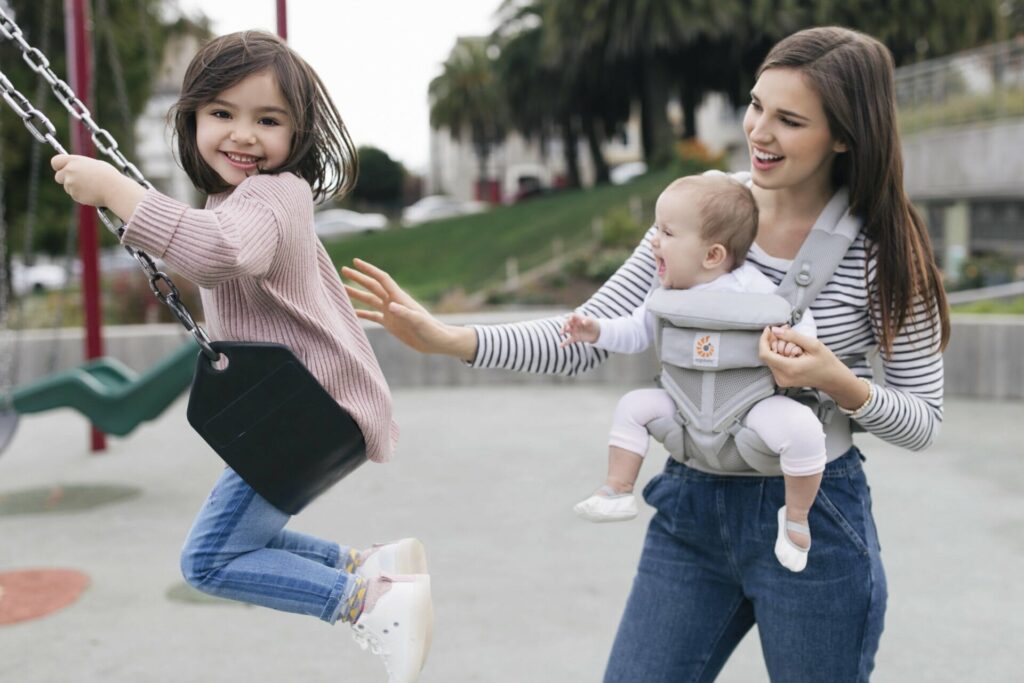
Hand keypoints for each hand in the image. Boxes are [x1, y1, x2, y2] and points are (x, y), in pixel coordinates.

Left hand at [52, 154, 119, 206]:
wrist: (114, 189)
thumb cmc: (109, 176)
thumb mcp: (94, 165)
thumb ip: (81, 166)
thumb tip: (76, 169)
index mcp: (74, 161)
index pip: (55, 161)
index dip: (59, 166)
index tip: (62, 169)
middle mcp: (69, 171)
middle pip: (58, 177)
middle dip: (65, 179)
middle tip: (78, 181)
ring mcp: (71, 184)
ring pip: (68, 188)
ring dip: (76, 188)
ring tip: (92, 187)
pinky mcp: (75, 195)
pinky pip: (75, 195)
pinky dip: (82, 195)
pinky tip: (93, 193)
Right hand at [341, 258, 476, 360]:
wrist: (436, 341)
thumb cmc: (431, 330)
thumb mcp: (418, 321)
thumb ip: (405, 313)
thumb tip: (390, 306)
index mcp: (399, 298)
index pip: (381, 279)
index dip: (369, 270)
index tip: (356, 261)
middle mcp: (393, 302)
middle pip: (372, 286)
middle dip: (358, 278)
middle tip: (343, 269)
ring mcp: (391, 312)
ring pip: (370, 299)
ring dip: (357, 294)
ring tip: (342, 288)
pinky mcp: (391, 323)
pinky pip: (373, 316)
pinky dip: (362, 313)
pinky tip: (351, 312)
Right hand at [560, 312, 599, 345]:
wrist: (596, 332)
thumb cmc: (593, 324)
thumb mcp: (592, 321)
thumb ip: (588, 321)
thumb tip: (583, 322)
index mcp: (576, 319)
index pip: (571, 316)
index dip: (569, 317)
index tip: (570, 320)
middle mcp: (573, 324)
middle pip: (566, 323)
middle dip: (565, 325)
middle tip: (567, 328)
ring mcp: (573, 331)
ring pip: (565, 331)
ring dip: (562, 331)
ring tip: (561, 333)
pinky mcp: (574, 338)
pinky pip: (568, 341)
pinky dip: (564, 343)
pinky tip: (560, 346)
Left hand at [758, 325, 845, 389]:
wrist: (832, 379)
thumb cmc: (826, 362)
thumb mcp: (813, 345)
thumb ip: (792, 336)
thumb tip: (774, 330)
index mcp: (789, 368)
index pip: (765, 354)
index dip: (764, 339)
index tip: (769, 329)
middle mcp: (782, 377)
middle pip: (767, 355)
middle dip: (774, 341)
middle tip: (786, 331)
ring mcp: (781, 381)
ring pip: (770, 359)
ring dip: (777, 347)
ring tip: (793, 342)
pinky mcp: (782, 381)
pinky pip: (775, 364)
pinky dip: (780, 355)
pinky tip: (792, 350)